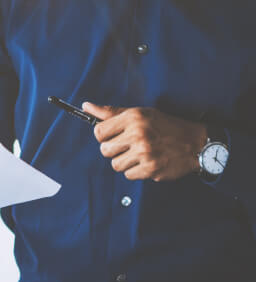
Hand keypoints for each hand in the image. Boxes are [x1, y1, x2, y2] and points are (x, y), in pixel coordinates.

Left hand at [83, 103, 207, 181]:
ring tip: (140, 154)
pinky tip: (148, 162)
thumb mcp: (140, 114)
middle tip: (129, 146)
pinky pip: (128, 175)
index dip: (104, 136)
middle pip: (104, 150)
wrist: (196, 143)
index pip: (99, 132)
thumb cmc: (165, 126)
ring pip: (115, 165)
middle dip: (114, 150)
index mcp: (134, 118)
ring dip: (125, 162)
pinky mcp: (151, 169)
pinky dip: (136, 171)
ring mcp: (145, 152)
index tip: (114, 136)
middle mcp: (139, 134)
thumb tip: (86, 106)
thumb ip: (111, 112)